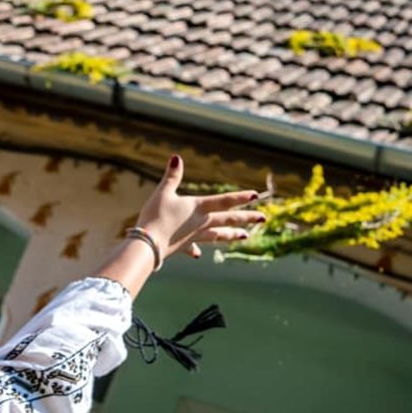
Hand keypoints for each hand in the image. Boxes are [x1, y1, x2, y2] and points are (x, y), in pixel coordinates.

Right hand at [136, 154, 265, 260]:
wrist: (148, 245)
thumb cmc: (155, 217)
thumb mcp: (162, 193)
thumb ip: (171, 177)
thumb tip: (176, 158)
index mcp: (197, 208)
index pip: (224, 201)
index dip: (240, 197)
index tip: (256, 196)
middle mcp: (200, 223)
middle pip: (228, 219)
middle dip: (246, 218)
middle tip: (263, 218)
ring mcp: (193, 236)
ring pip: (217, 235)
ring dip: (231, 235)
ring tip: (245, 236)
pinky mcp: (182, 246)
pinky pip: (192, 248)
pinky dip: (195, 249)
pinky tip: (198, 254)